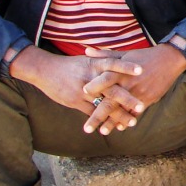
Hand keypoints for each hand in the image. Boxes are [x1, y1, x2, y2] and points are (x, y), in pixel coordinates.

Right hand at [8, 46, 144, 133]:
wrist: (45, 70)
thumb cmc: (70, 65)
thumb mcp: (87, 59)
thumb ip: (104, 60)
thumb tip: (121, 59)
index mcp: (94, 64)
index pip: (113, 63)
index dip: (126, 66)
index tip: (141, 69)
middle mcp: (90, 77)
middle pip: (111, 89)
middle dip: (126, 99)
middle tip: (141, 106)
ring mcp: (82, 91)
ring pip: (103, 105)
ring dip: (118, 115)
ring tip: (132, 122)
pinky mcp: (75, 102)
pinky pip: (92, 113)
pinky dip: (104, 120)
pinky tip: (114, 126)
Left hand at [81, 44, 185, 133]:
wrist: (169, 60)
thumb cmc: (144, 55)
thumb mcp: (124, 53)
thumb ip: (104, 55)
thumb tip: (86, 51)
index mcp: (122, 71)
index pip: (106, 79)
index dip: (95, 85)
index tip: (83, 92)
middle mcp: (129, 84)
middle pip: (111, 102)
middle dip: (98, 116)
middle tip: (86, 128)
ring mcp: (139, 93)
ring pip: (123, 110)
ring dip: (112, 122)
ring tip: (102, 132)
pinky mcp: (148, 99)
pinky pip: (135, 112)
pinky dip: (127, 119)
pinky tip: (120, 127)